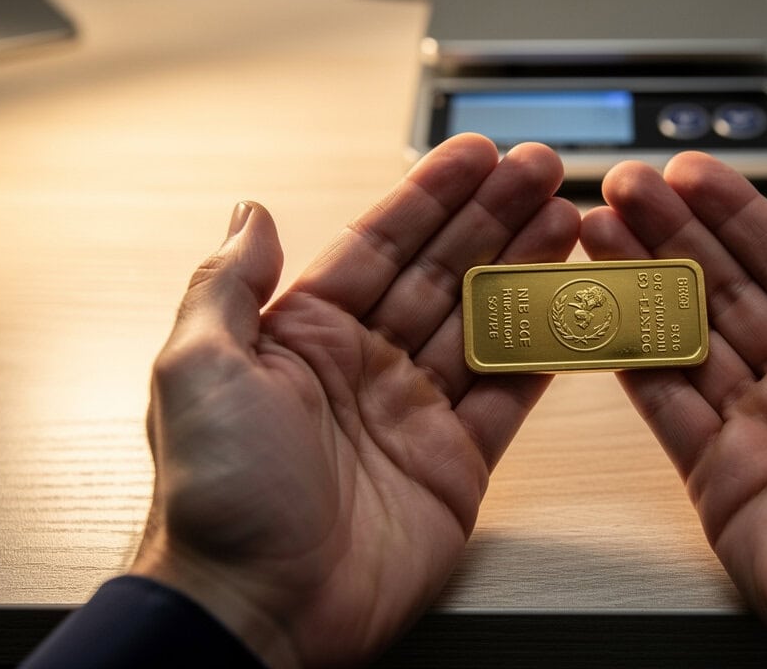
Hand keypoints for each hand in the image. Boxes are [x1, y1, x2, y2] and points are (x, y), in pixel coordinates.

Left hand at [131, 135, 578, 667]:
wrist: (258, 611)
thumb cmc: (215, 497)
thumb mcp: (197, 369)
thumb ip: (230, 283)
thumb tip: (251, 212)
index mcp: (303, 335)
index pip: (382, 244)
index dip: (434, 195)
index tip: (478, 155)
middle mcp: (363, 365)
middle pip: (445, 272)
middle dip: (496, 217)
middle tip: (544, 172)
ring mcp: (414, 412)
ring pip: (484, 323)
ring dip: (527, 270)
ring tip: (568, 222)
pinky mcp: (456, 462)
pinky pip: (509, 394)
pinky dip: (543, 352)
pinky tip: (569, 309)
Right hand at [580, 154, 766, 667]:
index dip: (735, 214)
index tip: (690, 173)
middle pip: (725, 289)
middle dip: (672, 235)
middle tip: (623, 188)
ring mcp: (759, 428)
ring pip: (686, 338)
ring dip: (641, 284)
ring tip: (596, 233)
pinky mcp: (721, 476)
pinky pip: (666, 407)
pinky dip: (630, 362)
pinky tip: (600, 315)